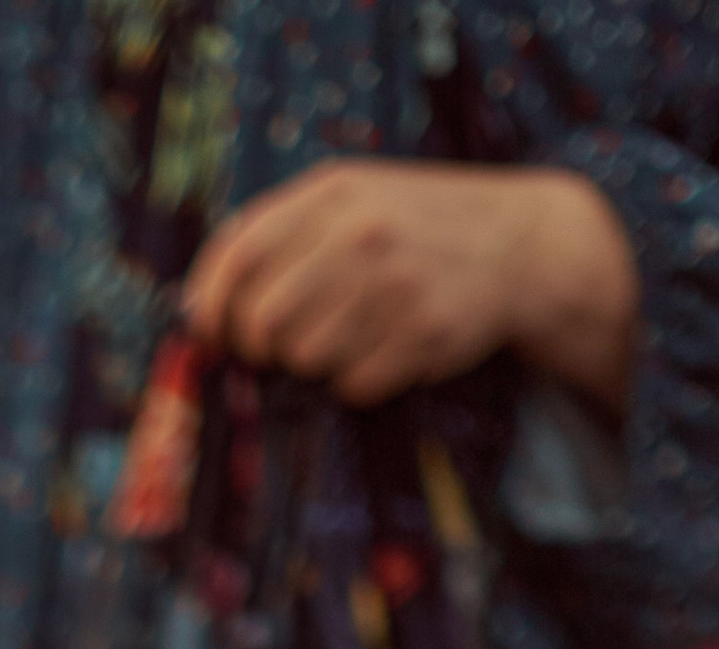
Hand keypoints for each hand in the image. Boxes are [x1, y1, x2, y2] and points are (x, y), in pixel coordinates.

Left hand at [181, 160, 637, 411]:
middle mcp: (361, 232)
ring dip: (316, 363)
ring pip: (305, 359)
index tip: (209, 334)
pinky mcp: (424, 333)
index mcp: (333, 193)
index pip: (237, 255)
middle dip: (262, 348)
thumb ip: (280, 237)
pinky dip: (360, 380)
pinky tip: (387, 350)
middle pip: (262, 322)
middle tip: (282, 348)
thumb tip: (199, 307)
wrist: (520, 244)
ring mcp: (395, 283)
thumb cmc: (414, 228)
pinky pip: (353, 385)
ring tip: (352, 336)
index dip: (210, 306)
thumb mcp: (351, 201)